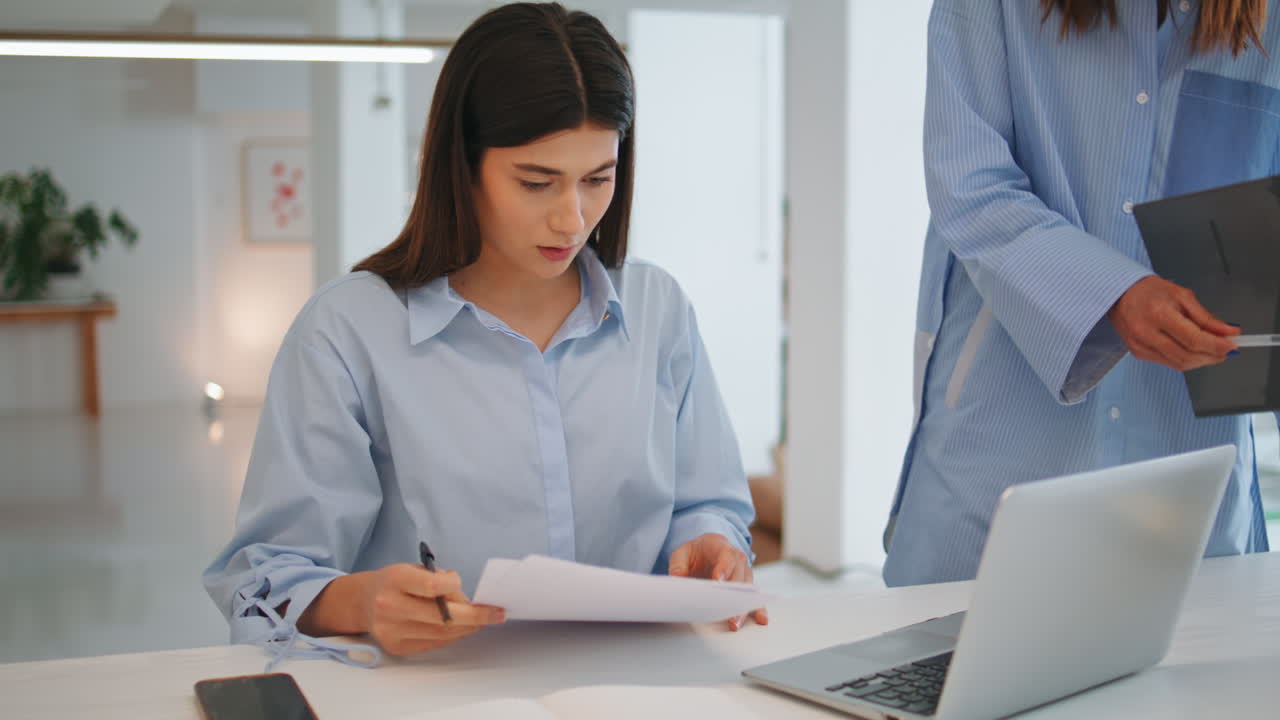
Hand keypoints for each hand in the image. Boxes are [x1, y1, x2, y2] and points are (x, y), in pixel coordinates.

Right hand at [357, 563, 504, 655]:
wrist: (364, 602)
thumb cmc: (395, 582)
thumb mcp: (414, 569)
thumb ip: (439, 580)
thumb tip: (468, 602)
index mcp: (394, 580)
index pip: (431, 585)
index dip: (454, 586)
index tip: (462, 584)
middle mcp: (390, 606)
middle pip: (441, 616)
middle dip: (475, 615)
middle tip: (497, 613)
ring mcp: (392, 630)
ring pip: (441, 633)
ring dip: (467, 627)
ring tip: (482, 619)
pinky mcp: (396, 647)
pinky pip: (434, 643)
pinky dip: (453, 635)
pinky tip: (463, 627)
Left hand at [668, 533, 767, 630]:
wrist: (708, 549)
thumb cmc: (697, 551)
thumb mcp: (682, 553)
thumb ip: (678, 565)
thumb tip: (675, 579)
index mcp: (722, 547)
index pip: (726, 557)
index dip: (723, 569)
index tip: (717, 582)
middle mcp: (738, 559)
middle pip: (738, 577)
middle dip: (733, 595)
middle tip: (726, 611)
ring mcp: (744, 572)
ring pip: (748, 590)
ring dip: (743, 607)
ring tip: (735, 623)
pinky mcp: (747, 586)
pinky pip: (755, 597)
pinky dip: (758, 608)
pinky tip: (760, 620)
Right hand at [1107, 276, 1238, 370]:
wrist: (1119, 295)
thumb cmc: (1149, 291)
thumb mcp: (1182, 295)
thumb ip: (1206, 317)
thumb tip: (1229, 332)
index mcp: (1159, 314)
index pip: (1194, 339)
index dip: (1216, 346)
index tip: (1232, 345)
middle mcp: (1147, 333)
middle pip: (1188, 356)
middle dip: (1212, 356)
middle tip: (1227, 350)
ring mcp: (1140, 346)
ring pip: (1179, 364)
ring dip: (1201, 360)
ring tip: (1213, 351)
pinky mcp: (1138, 353)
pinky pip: (1168, 363)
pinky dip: (1186, 360)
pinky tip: (1193, 351)